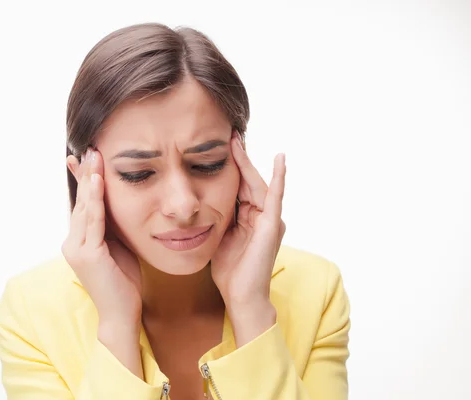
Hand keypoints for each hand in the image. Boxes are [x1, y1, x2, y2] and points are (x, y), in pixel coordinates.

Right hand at [62, 147, 141, 326]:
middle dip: (86, 173)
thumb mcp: (118, 247)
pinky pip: (92, 221)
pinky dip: (94, 199)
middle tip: (91, 148)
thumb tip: (118, 205)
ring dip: (90, 179)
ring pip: (84, 207)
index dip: (85, 181)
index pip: (83, 205)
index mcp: (80, 241)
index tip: (87, 158)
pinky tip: (97, 181)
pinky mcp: (86, 254)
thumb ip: (113, 228)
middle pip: (81, 201)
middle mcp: (73, 242)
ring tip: (94, 156)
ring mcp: (77, 248)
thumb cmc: (123, 282)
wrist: (122, 314)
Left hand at [211, 132, 285, 313]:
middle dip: (238, 158)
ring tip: (238, 141)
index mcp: (248, 218)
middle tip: (229, 135)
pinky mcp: (272, 225)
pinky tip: (279, 159)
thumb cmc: (230, 271)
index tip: (220, 146)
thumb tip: (200, 203)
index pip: (238, 186)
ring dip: (248, 163)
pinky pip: (275, 197)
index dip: (230, 167)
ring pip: (258, 184)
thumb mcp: (218, 237)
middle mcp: (261, 215)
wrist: (240, 296)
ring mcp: (268, 219)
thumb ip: (216, 218)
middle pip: (248, 181)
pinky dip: (279, 177)